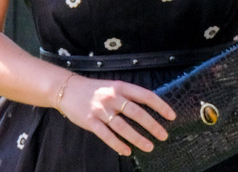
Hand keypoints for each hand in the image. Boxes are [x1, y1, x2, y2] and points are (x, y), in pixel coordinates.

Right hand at [57, 75, 174, 156]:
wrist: (66, 89)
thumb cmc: (93, 90)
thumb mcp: (112, 86)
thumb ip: (128, 96)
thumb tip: (148, 109)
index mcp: (120, 87)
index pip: (145, 95)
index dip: (160, 106)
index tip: (171, 116)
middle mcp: (112, 97)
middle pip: (136, 113)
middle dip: (152, 126)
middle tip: (163, 135)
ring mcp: (100, 109)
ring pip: (123, 127)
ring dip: (138, 138)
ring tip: (149, 147)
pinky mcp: (90, 121)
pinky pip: (106, 135)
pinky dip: (118, 144)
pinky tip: (127, 151)